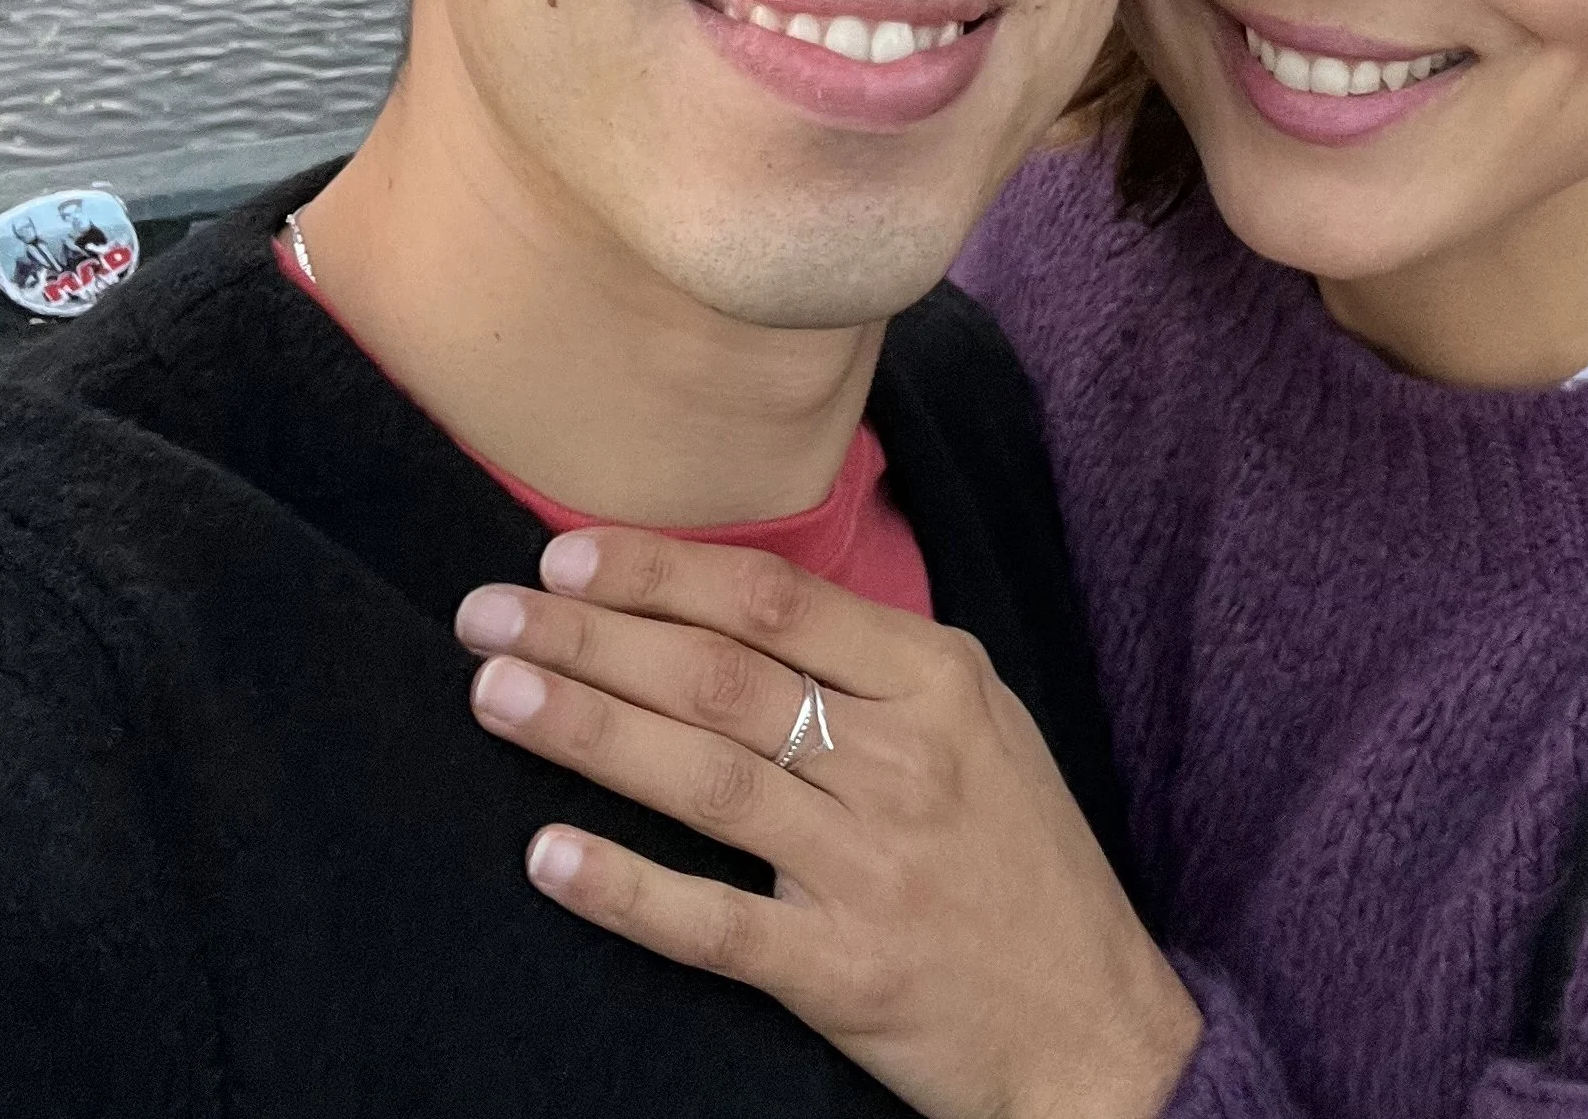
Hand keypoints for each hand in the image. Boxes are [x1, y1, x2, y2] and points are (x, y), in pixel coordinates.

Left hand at [456, 531, 1199, 1118]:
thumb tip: (733, 604)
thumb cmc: (1023, 863)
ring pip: (707, 779)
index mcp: (938, 680)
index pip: (774, 600)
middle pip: (720, 677)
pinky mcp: (846, 974)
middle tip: (486, 611)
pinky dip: (629, 888)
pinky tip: (550, 856)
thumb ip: (873, 666)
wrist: (1100, 1034)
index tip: (564, 553)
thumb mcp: (982, 724)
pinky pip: (718, 925)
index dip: (662, 571)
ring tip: (495, 693)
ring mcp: (873, 868)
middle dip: (591, 635)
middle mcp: (903, 760)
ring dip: (588, 730)